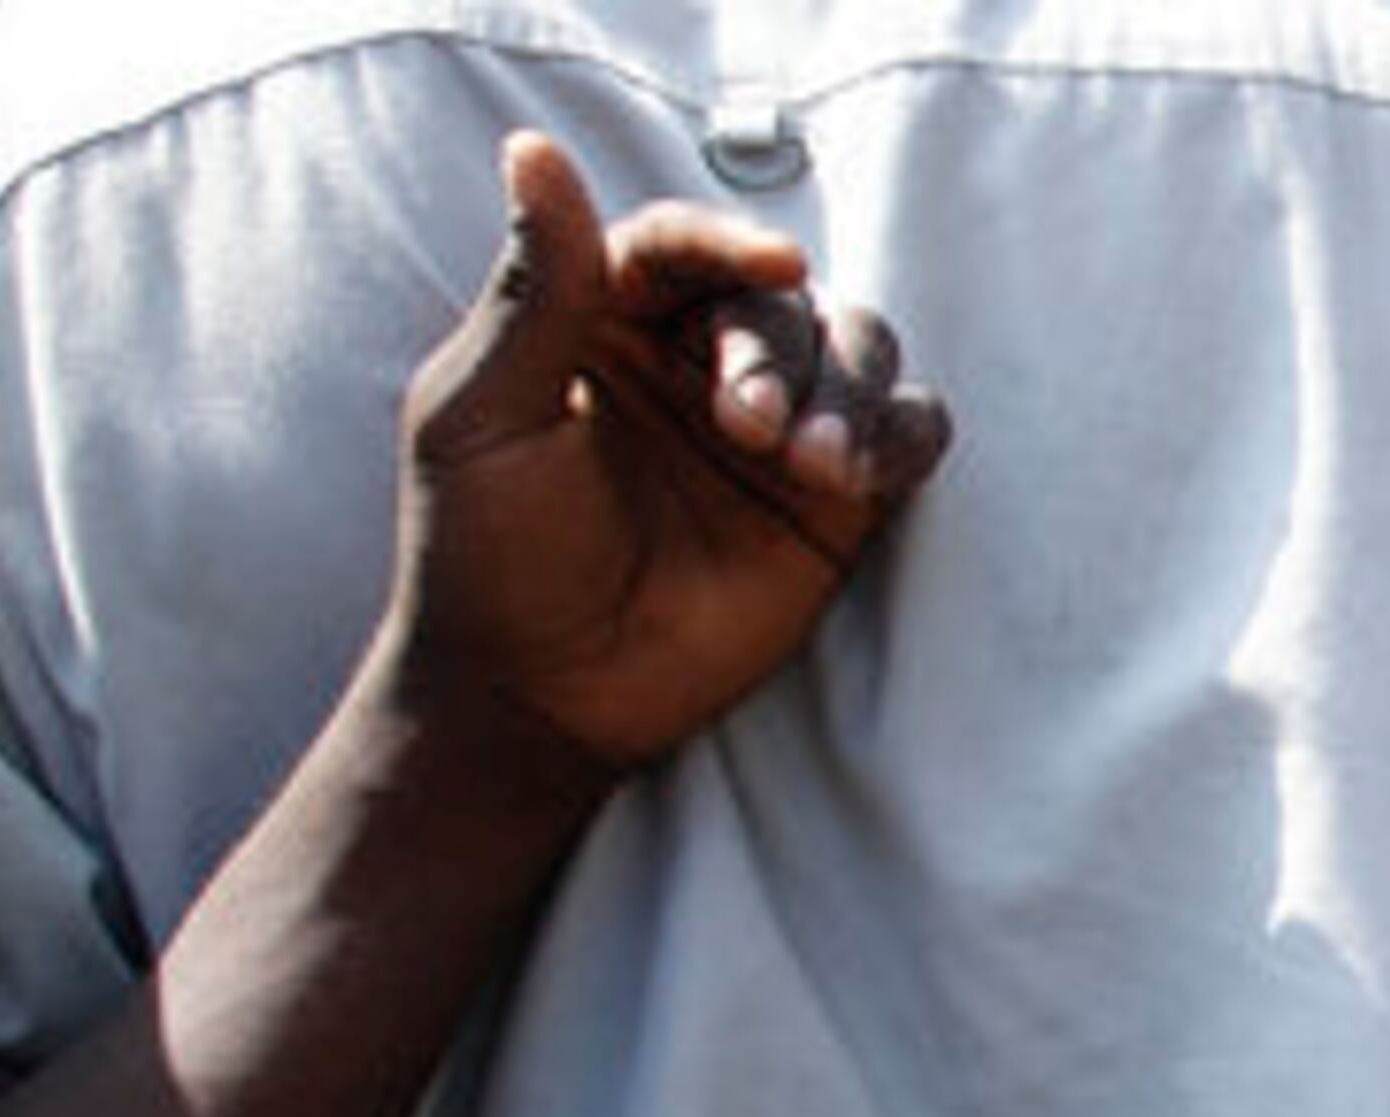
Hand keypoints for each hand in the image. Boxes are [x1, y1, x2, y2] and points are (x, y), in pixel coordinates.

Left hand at [383, 131, 953, 783]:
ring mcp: (774, 434)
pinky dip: (906, 437)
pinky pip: (906, 437)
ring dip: (854, 393)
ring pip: (858, 352)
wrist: (541, 694)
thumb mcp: (482, 412)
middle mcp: (698, 362)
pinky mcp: (832, 506)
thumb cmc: (485, 552)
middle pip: (782, 300)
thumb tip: (532, 149)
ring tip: (818, 467)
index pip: (682, 245)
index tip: (775, 262)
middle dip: (782, 351)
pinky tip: (870, 472)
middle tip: (754, 431)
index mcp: (606, 320)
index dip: (730, 242)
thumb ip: (533, 288)